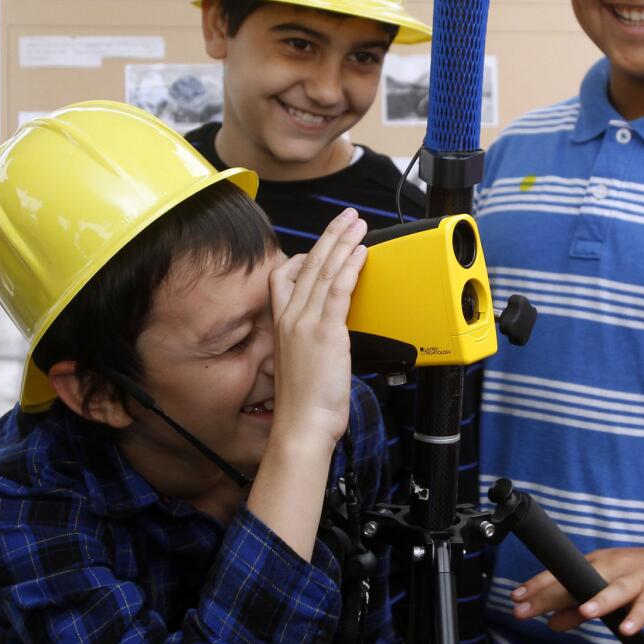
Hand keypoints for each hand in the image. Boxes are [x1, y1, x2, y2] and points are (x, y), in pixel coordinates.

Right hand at [268, 208, 367, 443]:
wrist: (302, 425)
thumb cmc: (306, 401)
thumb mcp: (304, 360)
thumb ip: (313, 337)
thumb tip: (331, 326)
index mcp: (283, 324)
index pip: (288, 275)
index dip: (307, 253)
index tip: (325, 240)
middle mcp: (291, 318)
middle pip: (310, 265)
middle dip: (331, 237)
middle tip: (348, 218)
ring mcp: (306, 323)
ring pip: (324, 271)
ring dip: (343, 243)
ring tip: (358, 225)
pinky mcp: (325, 332)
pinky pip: (338, 291)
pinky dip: (350, 268)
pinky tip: (360, 252)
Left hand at [510, 546, 643, 635]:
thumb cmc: (638, 578)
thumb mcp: (604, 590)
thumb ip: (576, 608)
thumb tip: (550, 623)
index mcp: (596, 564)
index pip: (562, 573)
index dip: (537, 586)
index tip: (515, 598)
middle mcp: (613, 567)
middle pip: (580, 579)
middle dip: (552, 594)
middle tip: (527, 609)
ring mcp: (636, 579)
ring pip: (616, 588)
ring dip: (600, 600)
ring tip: (583, 612)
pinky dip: (636, 617)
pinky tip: (627, 629)